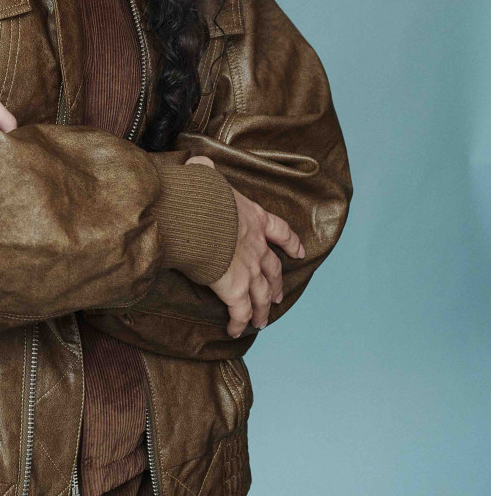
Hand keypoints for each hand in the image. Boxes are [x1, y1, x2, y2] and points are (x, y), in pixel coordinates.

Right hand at [184, 155, 304, 337]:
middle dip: (276, 284)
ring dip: (262, 309)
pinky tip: (236, 331)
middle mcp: (256, 245)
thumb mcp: (206, 176)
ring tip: (261, 321)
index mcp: (253, 218)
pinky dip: (240, 323)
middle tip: (276, 296)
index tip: (300, 251)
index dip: (291, 243)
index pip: (280, 232)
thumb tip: (197, 164)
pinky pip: (240, 311)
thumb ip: (205, 172)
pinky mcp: (235, 288)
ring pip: (261, 295)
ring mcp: (248, 268)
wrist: (195, 215)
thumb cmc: (198, 194)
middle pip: (273, 269)